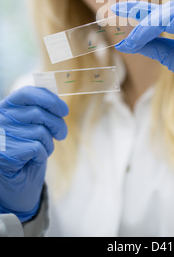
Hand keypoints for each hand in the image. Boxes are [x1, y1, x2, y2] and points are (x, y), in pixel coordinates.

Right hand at [0, 86, 67, 221]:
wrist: (14, 182)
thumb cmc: (25, 149)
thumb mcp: (31, 126)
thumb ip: (40, 111)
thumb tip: (60, 105)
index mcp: (5, 107)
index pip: (27, 93)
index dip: (49, 99)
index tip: (64, 110)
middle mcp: (0, 119)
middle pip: (39, 113)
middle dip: (57, 124)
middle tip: (62, 134)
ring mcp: (1, 136)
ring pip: (40, 131)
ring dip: (48, 143)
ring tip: (42, 150)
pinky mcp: (6, 153)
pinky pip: (37, 148)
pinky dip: (42, 154)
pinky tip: (34, 159)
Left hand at [111, 0, 173, 149]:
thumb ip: (154, 47)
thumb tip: (125, 41)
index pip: (162, 13)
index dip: (140, 10)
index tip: (116, 9)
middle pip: (171, 10)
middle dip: (148, 18)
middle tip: (130, 31)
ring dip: (163, 18)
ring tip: (145, 30)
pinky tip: (171, 25)